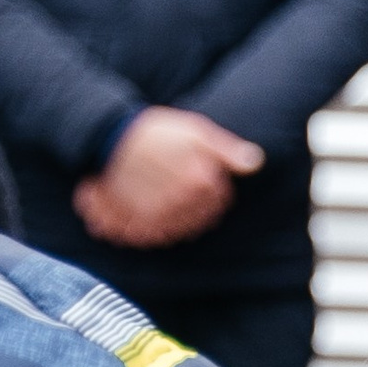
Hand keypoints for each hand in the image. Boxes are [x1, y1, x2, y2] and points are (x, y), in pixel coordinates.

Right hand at [73, 107, 264, 247]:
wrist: (111, 138)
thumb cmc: (156, 132)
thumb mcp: (196, 130)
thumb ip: (228, 150)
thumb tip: (257, 161)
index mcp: (202, 181)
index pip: (221, 199)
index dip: (214, 188)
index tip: (202, 176)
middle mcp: (185, 202)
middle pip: (204, 218)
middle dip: (199, 206)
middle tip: (182, 187)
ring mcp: (163, 215)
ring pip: (183, 229)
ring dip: (181, 219)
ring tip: (169, 199)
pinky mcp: (141, 222)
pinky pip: (160, 236)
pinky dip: (161, 228)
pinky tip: (156, 212)